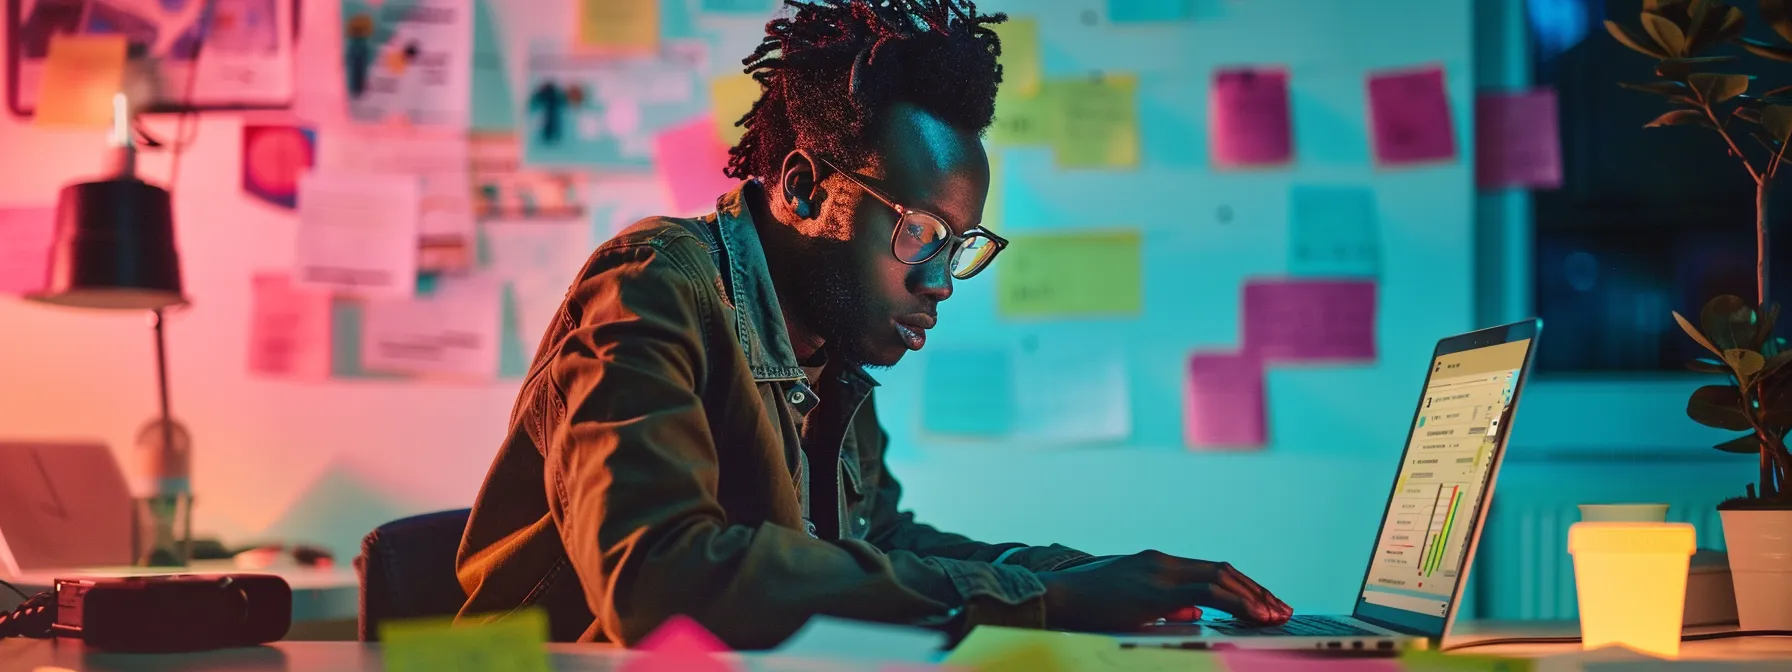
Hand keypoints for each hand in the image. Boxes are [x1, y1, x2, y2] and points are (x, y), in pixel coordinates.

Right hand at [1036, 550, 1291, 631]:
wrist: (1053, 599)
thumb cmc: (1084, 607)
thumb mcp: (1130, 604)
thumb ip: (1163, 606)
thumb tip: (1192, 614)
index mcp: (1156, 564)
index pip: (1211, 570)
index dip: (1242, 586)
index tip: (1265, 603)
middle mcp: (1162, 561)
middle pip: (1223, 570)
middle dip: (1257, 590)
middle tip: (1282, 610)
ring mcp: (1158, 572)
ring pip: (1221, 577)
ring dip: (1253, 596)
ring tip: (1275, 615)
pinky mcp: (1154, 590)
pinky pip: (1207, 593)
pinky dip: (1236, 602)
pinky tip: (1253, 615)